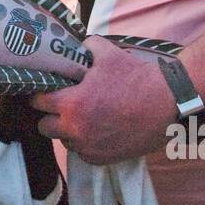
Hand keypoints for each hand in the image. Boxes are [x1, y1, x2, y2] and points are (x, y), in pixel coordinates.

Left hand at [30, 36, 174, 162]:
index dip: (39, 95)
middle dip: (51, 116)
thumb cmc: (135, 77)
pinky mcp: (103, 159)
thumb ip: (86, 48)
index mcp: (71, 104)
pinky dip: (86, 143)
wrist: (166, 102)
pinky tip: (98, 130)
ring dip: (69, 131)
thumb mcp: (107, 53)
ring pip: (65, 141)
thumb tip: (76, 46)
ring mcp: (89, 147)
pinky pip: (83, 153)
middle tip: (63, 106)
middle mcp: (76, 130)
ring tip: (83, 118)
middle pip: (45, 127)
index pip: (38, 103)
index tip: (46, 91)